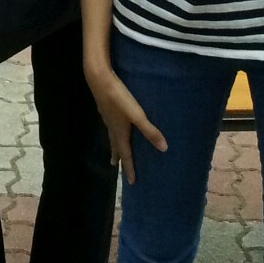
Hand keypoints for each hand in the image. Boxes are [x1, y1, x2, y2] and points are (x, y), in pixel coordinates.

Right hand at [85, 62, 166, 183]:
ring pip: (111, 135)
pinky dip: (112, 130)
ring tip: (114, 149)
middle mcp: (112, 127)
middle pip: (115, 146)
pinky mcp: (105, 107)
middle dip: (118, 158)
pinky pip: (109, 125)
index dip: (130, 168)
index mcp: (120, 132)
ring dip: (114, 144)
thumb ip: (150, 131)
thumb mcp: (137, 115)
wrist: (99, 79)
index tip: (132, 182)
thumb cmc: (119, 98)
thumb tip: (164, 149)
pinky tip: (113, 123)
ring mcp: (107, 117)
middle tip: (116, 167)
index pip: (126, 154)